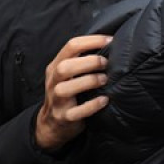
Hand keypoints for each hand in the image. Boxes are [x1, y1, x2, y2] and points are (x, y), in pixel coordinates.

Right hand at [34, 35, 111, 150]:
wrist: (51, 123)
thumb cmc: (67, 91)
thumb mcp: (68, 73)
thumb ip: (81, 59)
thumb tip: (110, 43)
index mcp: (56, 66)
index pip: (71, 46)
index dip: (92, 41)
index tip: (111, 41)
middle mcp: (53, 82)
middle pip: (65, 67)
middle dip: (89, 62)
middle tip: (106, 62)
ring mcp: (57, 101)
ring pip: (65, 89)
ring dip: (88, 82)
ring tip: (105, 79)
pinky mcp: (63, 117)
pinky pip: (75, 112)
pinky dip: (91, 106)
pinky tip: (104, 100)